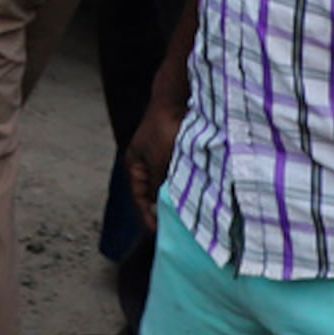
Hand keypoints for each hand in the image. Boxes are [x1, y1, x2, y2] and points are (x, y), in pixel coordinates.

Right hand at [125, 100, 183, 233]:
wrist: (177, 101)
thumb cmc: (163, 130)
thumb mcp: (159, 162)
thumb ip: (160, 185)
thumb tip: (163, 208)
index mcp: (135, 165)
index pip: (140, 199)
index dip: (148, 217)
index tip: (159, 234)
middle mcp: (147, 163)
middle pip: (154, 194)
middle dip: (164, 210)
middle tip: (175, 230)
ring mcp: (163, 158)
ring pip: (170, 186)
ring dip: (178, 199)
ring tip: (189, 217)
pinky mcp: (179, 153)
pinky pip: (181, 177)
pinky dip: (187, 187)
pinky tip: (198, 197)